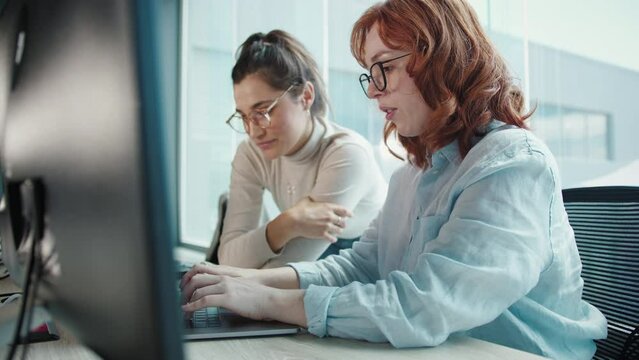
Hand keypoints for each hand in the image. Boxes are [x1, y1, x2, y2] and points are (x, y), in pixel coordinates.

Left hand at [182, 274, 307, 326]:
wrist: (270, 299)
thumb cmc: (258, 296)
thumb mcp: (240, 286)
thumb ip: (228, 287)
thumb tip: (219, 295)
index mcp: (226, 275)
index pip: (200, 271)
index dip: (188, 279)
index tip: (183, 288)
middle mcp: (223, 278)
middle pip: (195, 279)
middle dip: (184, 289)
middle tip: (180, 299)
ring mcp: (225, 287)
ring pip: (197, 290)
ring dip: (187, 300)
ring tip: (184, 309)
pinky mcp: (227, 298)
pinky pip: (204, 301)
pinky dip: (193, 306)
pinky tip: (188, 311)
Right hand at [285, 197, 352, 242]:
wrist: (294, 221)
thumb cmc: (299, 209)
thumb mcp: (307, 200)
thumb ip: (313, 199)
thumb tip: (311, 196)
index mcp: (328, 207)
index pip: (344, 210)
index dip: (348, 213)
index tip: (350, 215)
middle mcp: (330, 217)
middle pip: (343, 222)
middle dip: (343, 223)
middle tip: (341, 224)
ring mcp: (327, 226)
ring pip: (339, 230)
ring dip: (338, 231)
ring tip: (337, 231)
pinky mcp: (323, 234)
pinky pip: (332, 238)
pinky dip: (333, 239)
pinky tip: (332, 239)